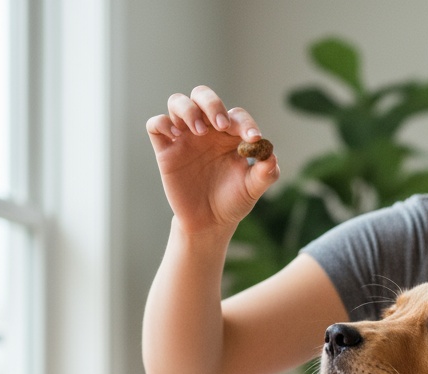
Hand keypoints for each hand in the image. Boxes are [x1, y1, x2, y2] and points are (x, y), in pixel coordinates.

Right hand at [146, 85, 278, 236]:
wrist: (209, 222)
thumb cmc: (232, 201)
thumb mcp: (252, 189)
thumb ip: (265, 173)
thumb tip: (271, 157)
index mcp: (229, 134)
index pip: (236, 115)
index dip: (245, 123)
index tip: (253, 138)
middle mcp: (206, 130)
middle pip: (203, 96)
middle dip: (212, 104)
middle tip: (221, 125)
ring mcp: (184, 137)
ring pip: (177, 102)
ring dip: (188, 110)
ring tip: (198, 131)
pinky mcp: (166, 150)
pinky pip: (155, 124)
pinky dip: (162, 123)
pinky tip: (175, 137)